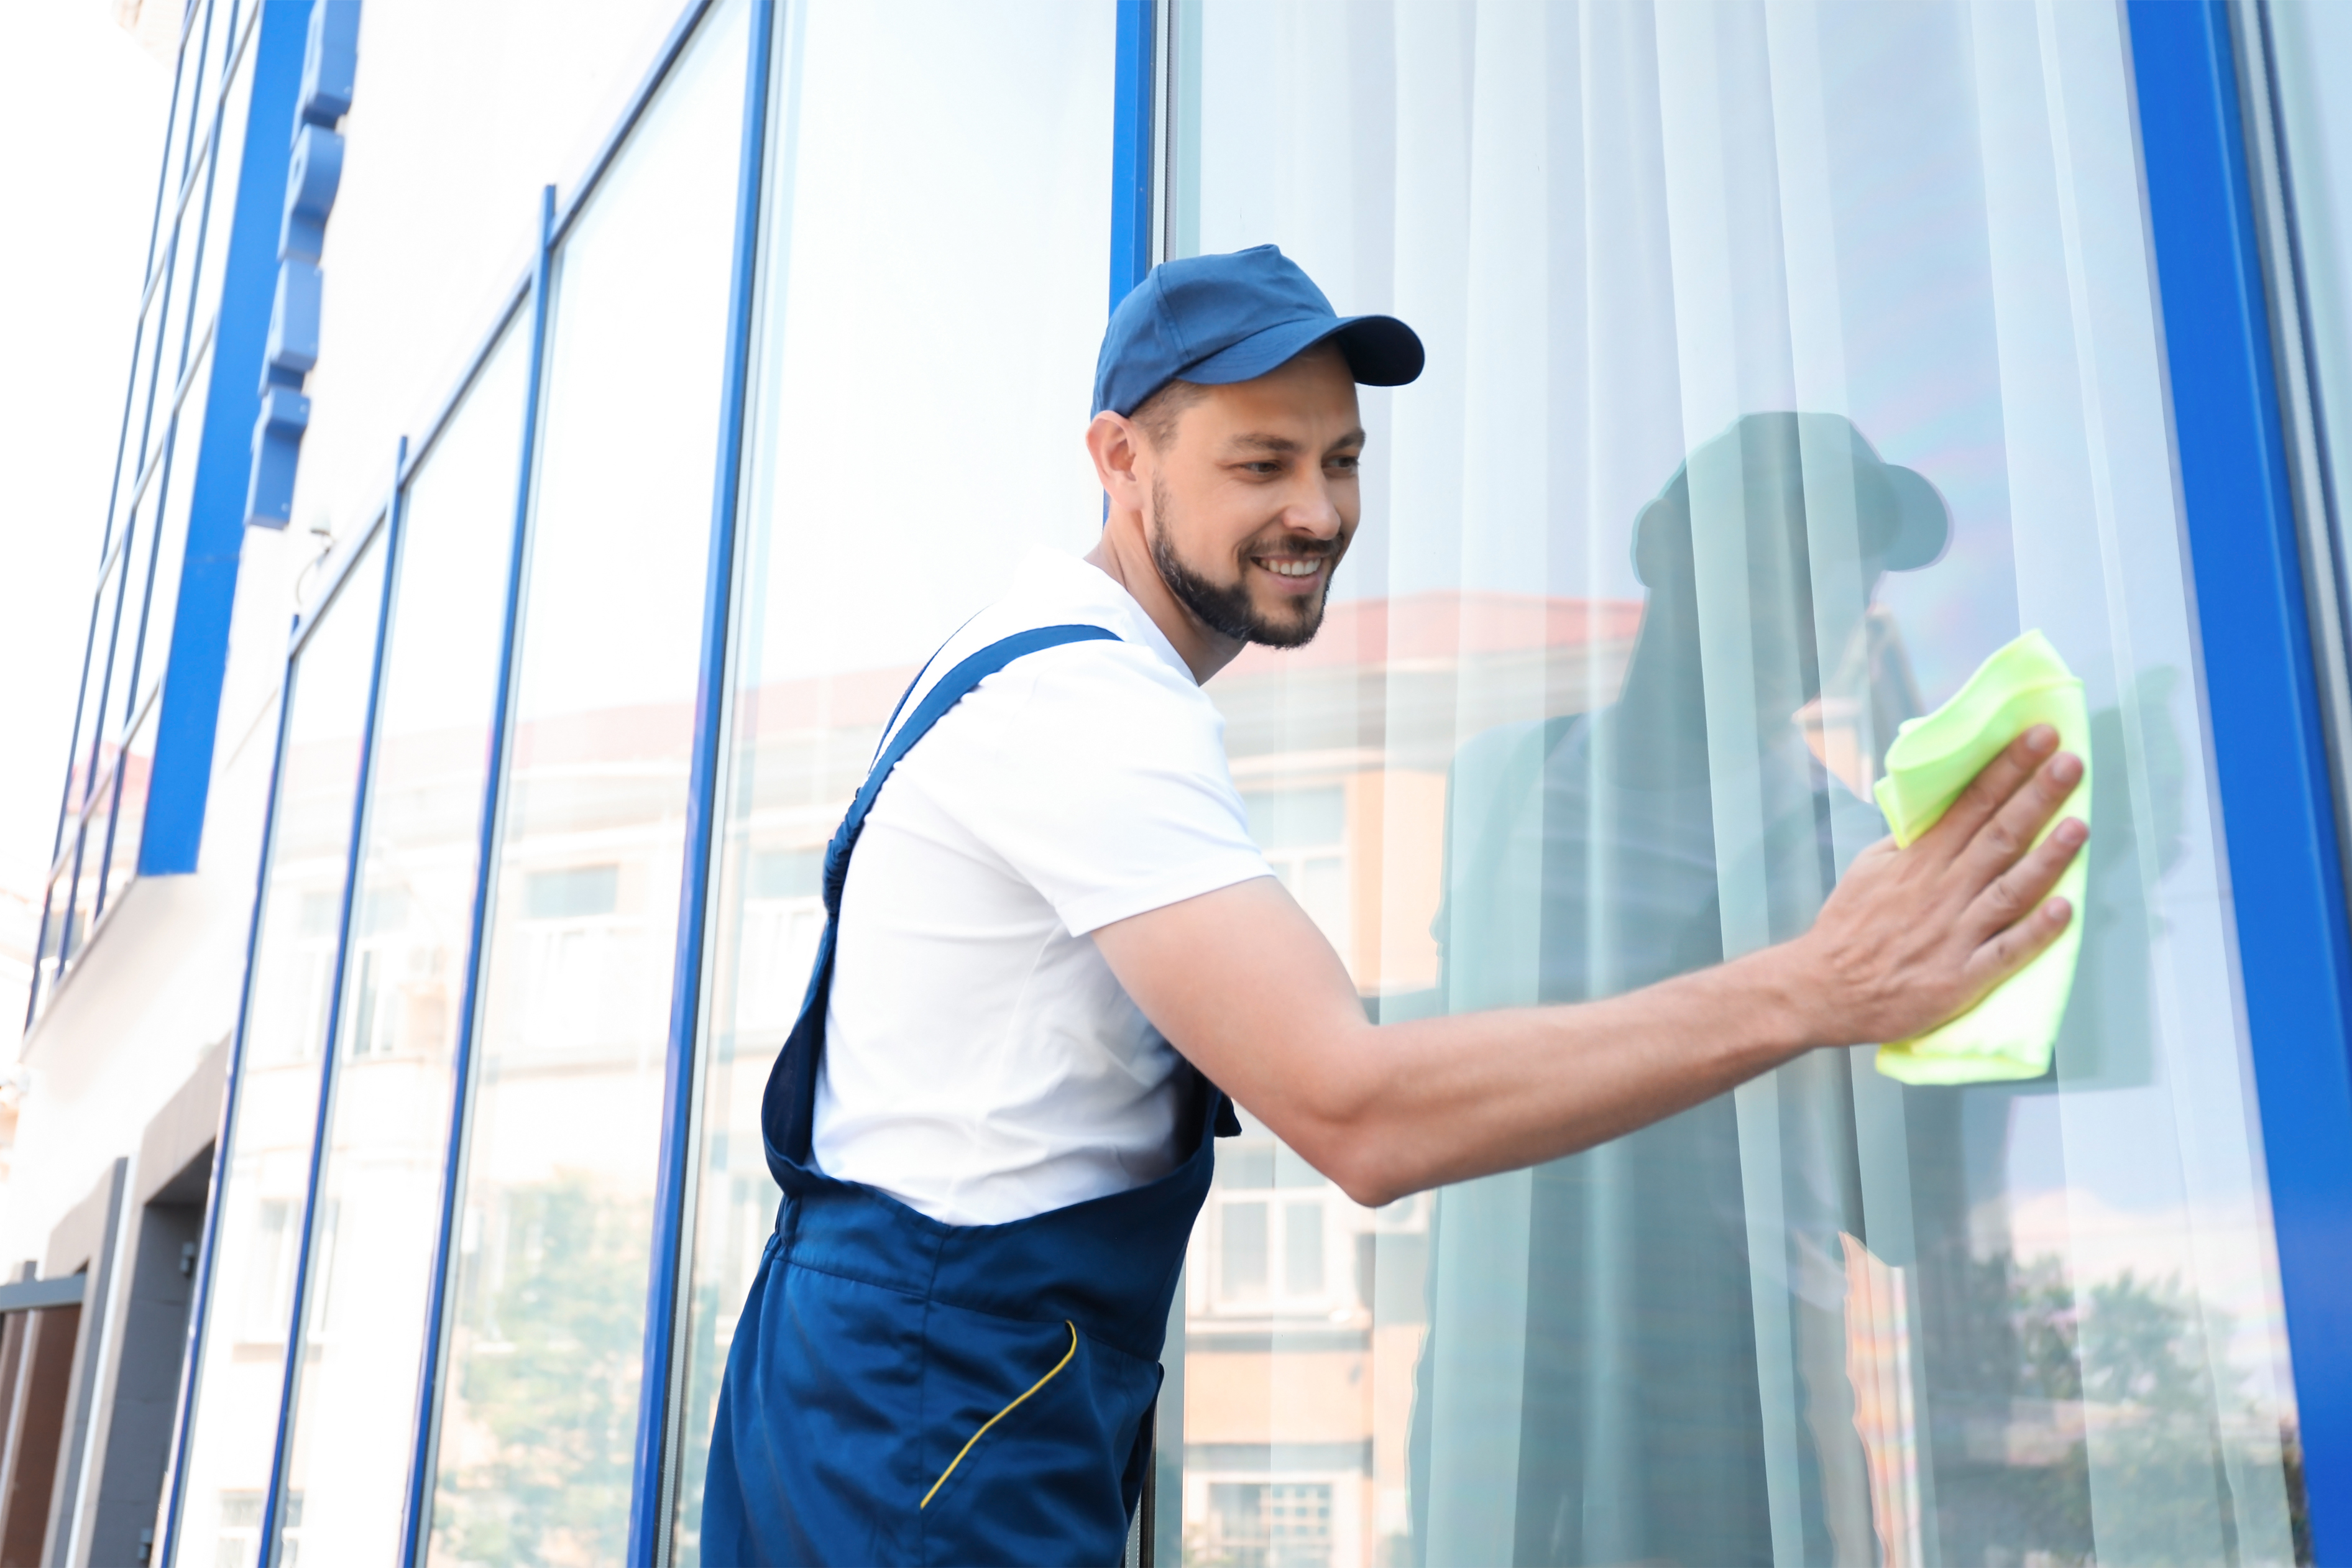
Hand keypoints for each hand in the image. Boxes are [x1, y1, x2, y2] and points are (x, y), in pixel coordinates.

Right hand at [1788, 724, 2085, 1047]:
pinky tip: (2065, 910)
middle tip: (2070, 762)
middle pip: (1997, 836)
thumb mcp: (1869, 869)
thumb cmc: (1848, 929)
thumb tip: (1940, 812)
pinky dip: (2036, 932)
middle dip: (2036, 796)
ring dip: (2047, 858)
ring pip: (2011, 889)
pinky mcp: (1962, 977)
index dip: (2007, 768)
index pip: (1971, 804)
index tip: (2038, 738)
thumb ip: (1909, 843)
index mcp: (1919, 860)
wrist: (1823, 990)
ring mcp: (1955, 933)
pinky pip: (2007, 952)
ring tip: (2078, 826)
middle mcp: (1941, 890)